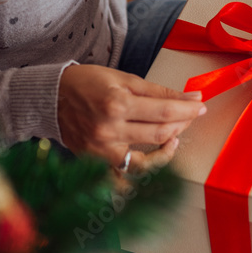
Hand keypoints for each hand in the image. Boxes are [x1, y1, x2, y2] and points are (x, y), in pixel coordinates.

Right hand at [57, 64, 204, 173]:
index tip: (200, 105)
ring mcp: (102, 150)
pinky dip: (143, 168)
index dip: (188, 109)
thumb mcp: (123, 78)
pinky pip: (127, 174)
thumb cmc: (86, 83)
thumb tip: (190, 98)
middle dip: (182, 123)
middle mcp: (109, 130)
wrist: (51, 98)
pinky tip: (154, 155)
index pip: (164, 111)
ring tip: (174, 136)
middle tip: (191, 115)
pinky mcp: (96, 162)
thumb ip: (158, 91)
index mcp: (116, 104)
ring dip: (168, 149)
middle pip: (160, 134)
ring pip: (147, 160)